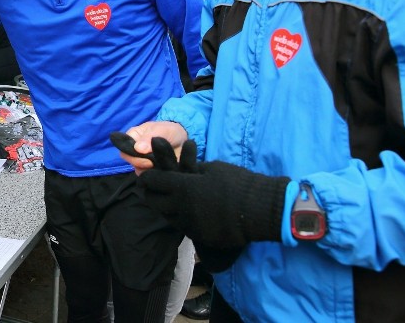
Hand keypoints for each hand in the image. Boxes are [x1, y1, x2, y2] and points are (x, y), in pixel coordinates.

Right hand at [120, 121, 187, 170]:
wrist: (183, 141)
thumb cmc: (169, 131)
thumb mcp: (161, 130)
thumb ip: (149, 138)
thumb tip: (138, 149)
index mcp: (133, 137)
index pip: (124, 148)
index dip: (131, 154)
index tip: (145, 157)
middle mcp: (135, 149)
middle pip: (129, 159)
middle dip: (140, 163)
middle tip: (152, 163)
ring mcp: (142, 160)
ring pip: (138, 169)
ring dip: (148, 169)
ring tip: (160, 165)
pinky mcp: (150, 169)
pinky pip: (147, 175)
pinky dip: (154, 175)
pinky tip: (162, 171)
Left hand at [138, 138, 289, 248]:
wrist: (259, 209)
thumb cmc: (237, 183)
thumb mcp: (211, 168)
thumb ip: (190, 170)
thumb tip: (178, 170)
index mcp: (181, 187)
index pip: (153, 181)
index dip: (147, 177)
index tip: (145, 176)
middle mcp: (180, 207)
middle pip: (153, 202)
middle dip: (149, 194)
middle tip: (149, 189)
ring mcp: (190, 224)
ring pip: (167, 217)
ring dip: (163, 208)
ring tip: (164, 202)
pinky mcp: (199, 236)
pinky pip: (183, 227)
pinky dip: (180, 219)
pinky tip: (184, 214)